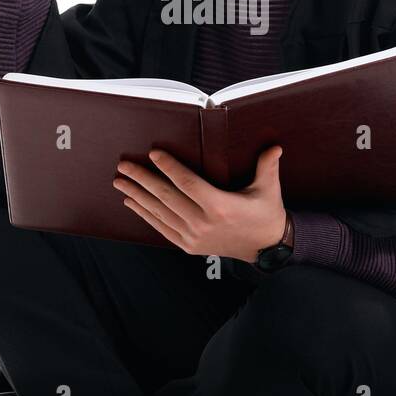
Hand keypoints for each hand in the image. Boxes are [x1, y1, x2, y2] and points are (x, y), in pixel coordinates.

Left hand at [112, 146, 287, 261]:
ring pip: (160, 212)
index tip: (154, 153)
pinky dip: (145, 214)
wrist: (266, 248)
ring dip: (138, 195)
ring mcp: (193, 236)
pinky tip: (132, 202)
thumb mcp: (269, 189)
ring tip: (121, 181)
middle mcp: (203, 223)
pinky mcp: (188, 245)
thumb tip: (275, 147)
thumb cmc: (266, 214)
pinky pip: (161, 227)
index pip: (188, 183)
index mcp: (220, 207)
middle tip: (124, 165)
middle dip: (142, 179)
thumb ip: (267, 166)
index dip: (169, 167)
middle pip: (167, 197)